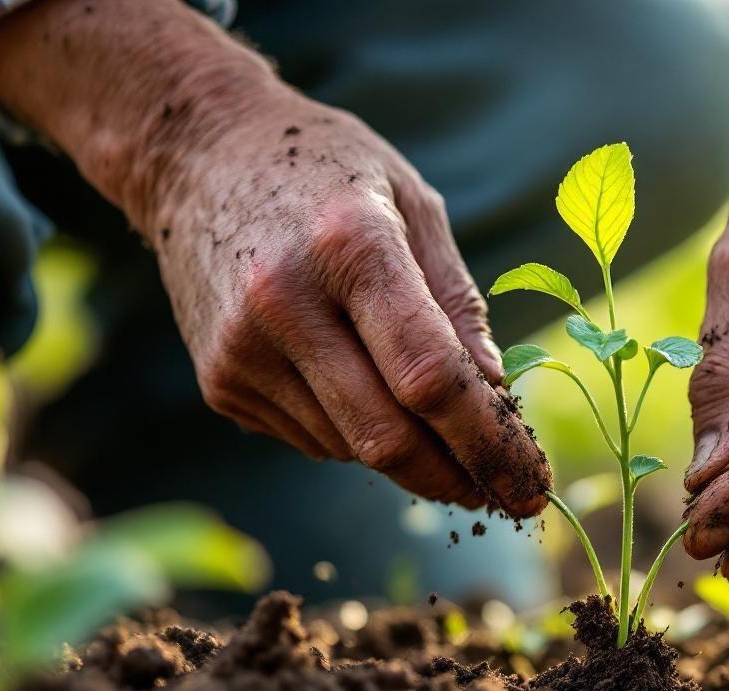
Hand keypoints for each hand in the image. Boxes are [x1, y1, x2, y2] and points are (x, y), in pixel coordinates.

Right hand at [0, 0, 548, 515]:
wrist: (197, 158)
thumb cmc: (327, 174)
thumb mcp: (411, 204)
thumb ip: (457, 301)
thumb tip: (498, 395)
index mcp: (347, 244)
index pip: (430, 377)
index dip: (489, 443)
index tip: (532, 486)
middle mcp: (283, 302)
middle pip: (387, 435)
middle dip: (457, 478)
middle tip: (503, 494)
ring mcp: (241, 350)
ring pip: (352, 448)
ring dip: (409, 453)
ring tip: (434, 421)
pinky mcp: (220, 383)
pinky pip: (313, 441)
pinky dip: (356, 434)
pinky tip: (359, 384)